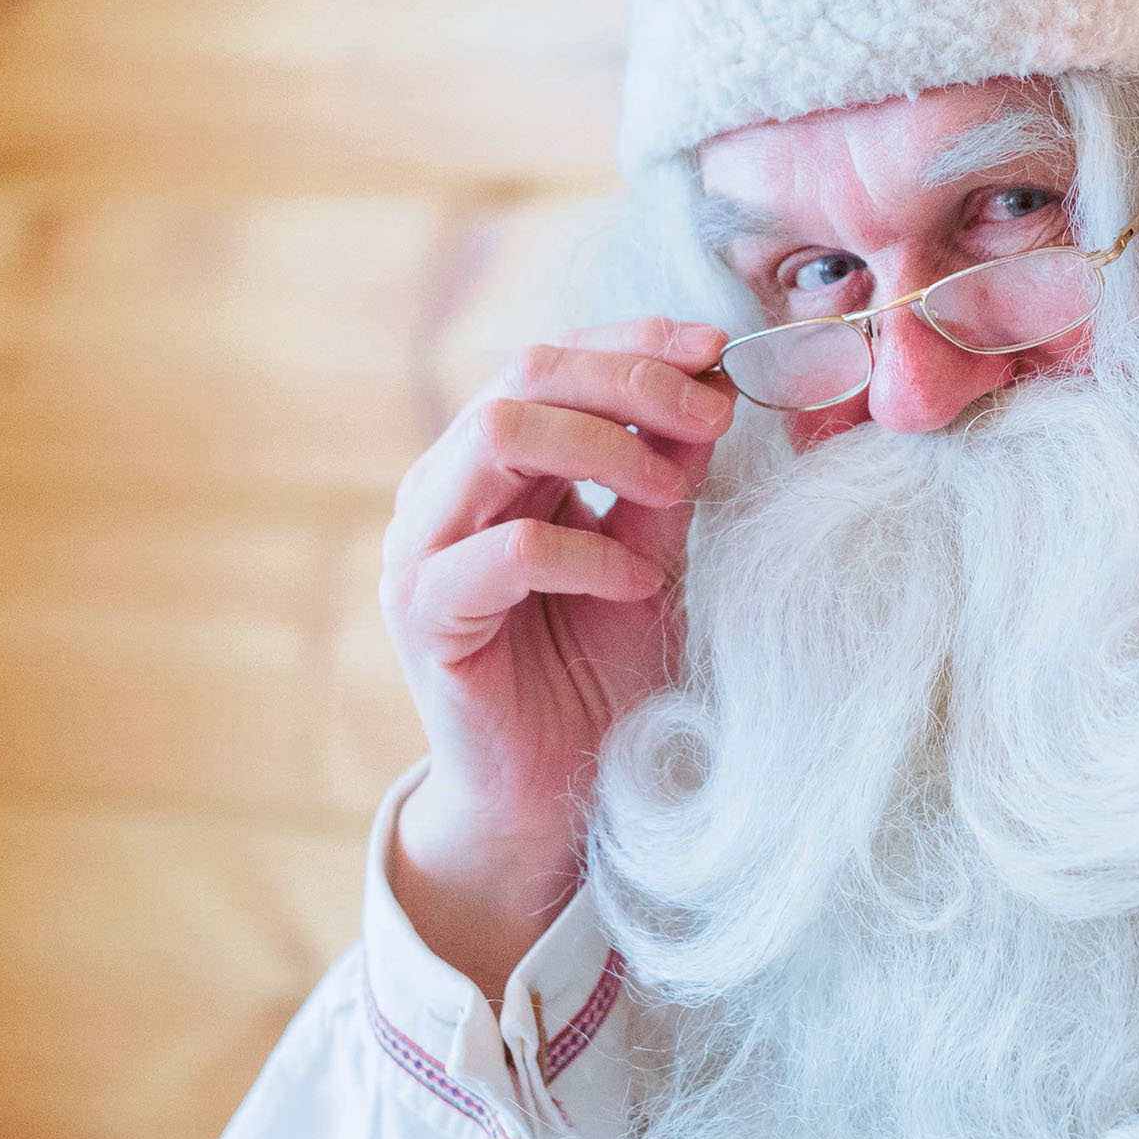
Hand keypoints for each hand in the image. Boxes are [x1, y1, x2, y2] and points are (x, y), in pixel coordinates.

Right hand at [378, 317, 735, 995]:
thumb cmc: (597, 674)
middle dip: (629, 380)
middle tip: (711, 410)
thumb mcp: (651, 554)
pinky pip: (504, 552)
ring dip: (603, 445)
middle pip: (523, 375)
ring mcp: (422, 547)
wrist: (554, 795)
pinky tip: (635, 584)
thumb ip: (663, 476)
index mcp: (493, 461)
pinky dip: (585, 554)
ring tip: (673, 489)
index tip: (716, 348)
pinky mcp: (424, 614)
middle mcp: (445, 488)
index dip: (633, 342)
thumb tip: (707, 386)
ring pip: (499, 435)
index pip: (553, 359)